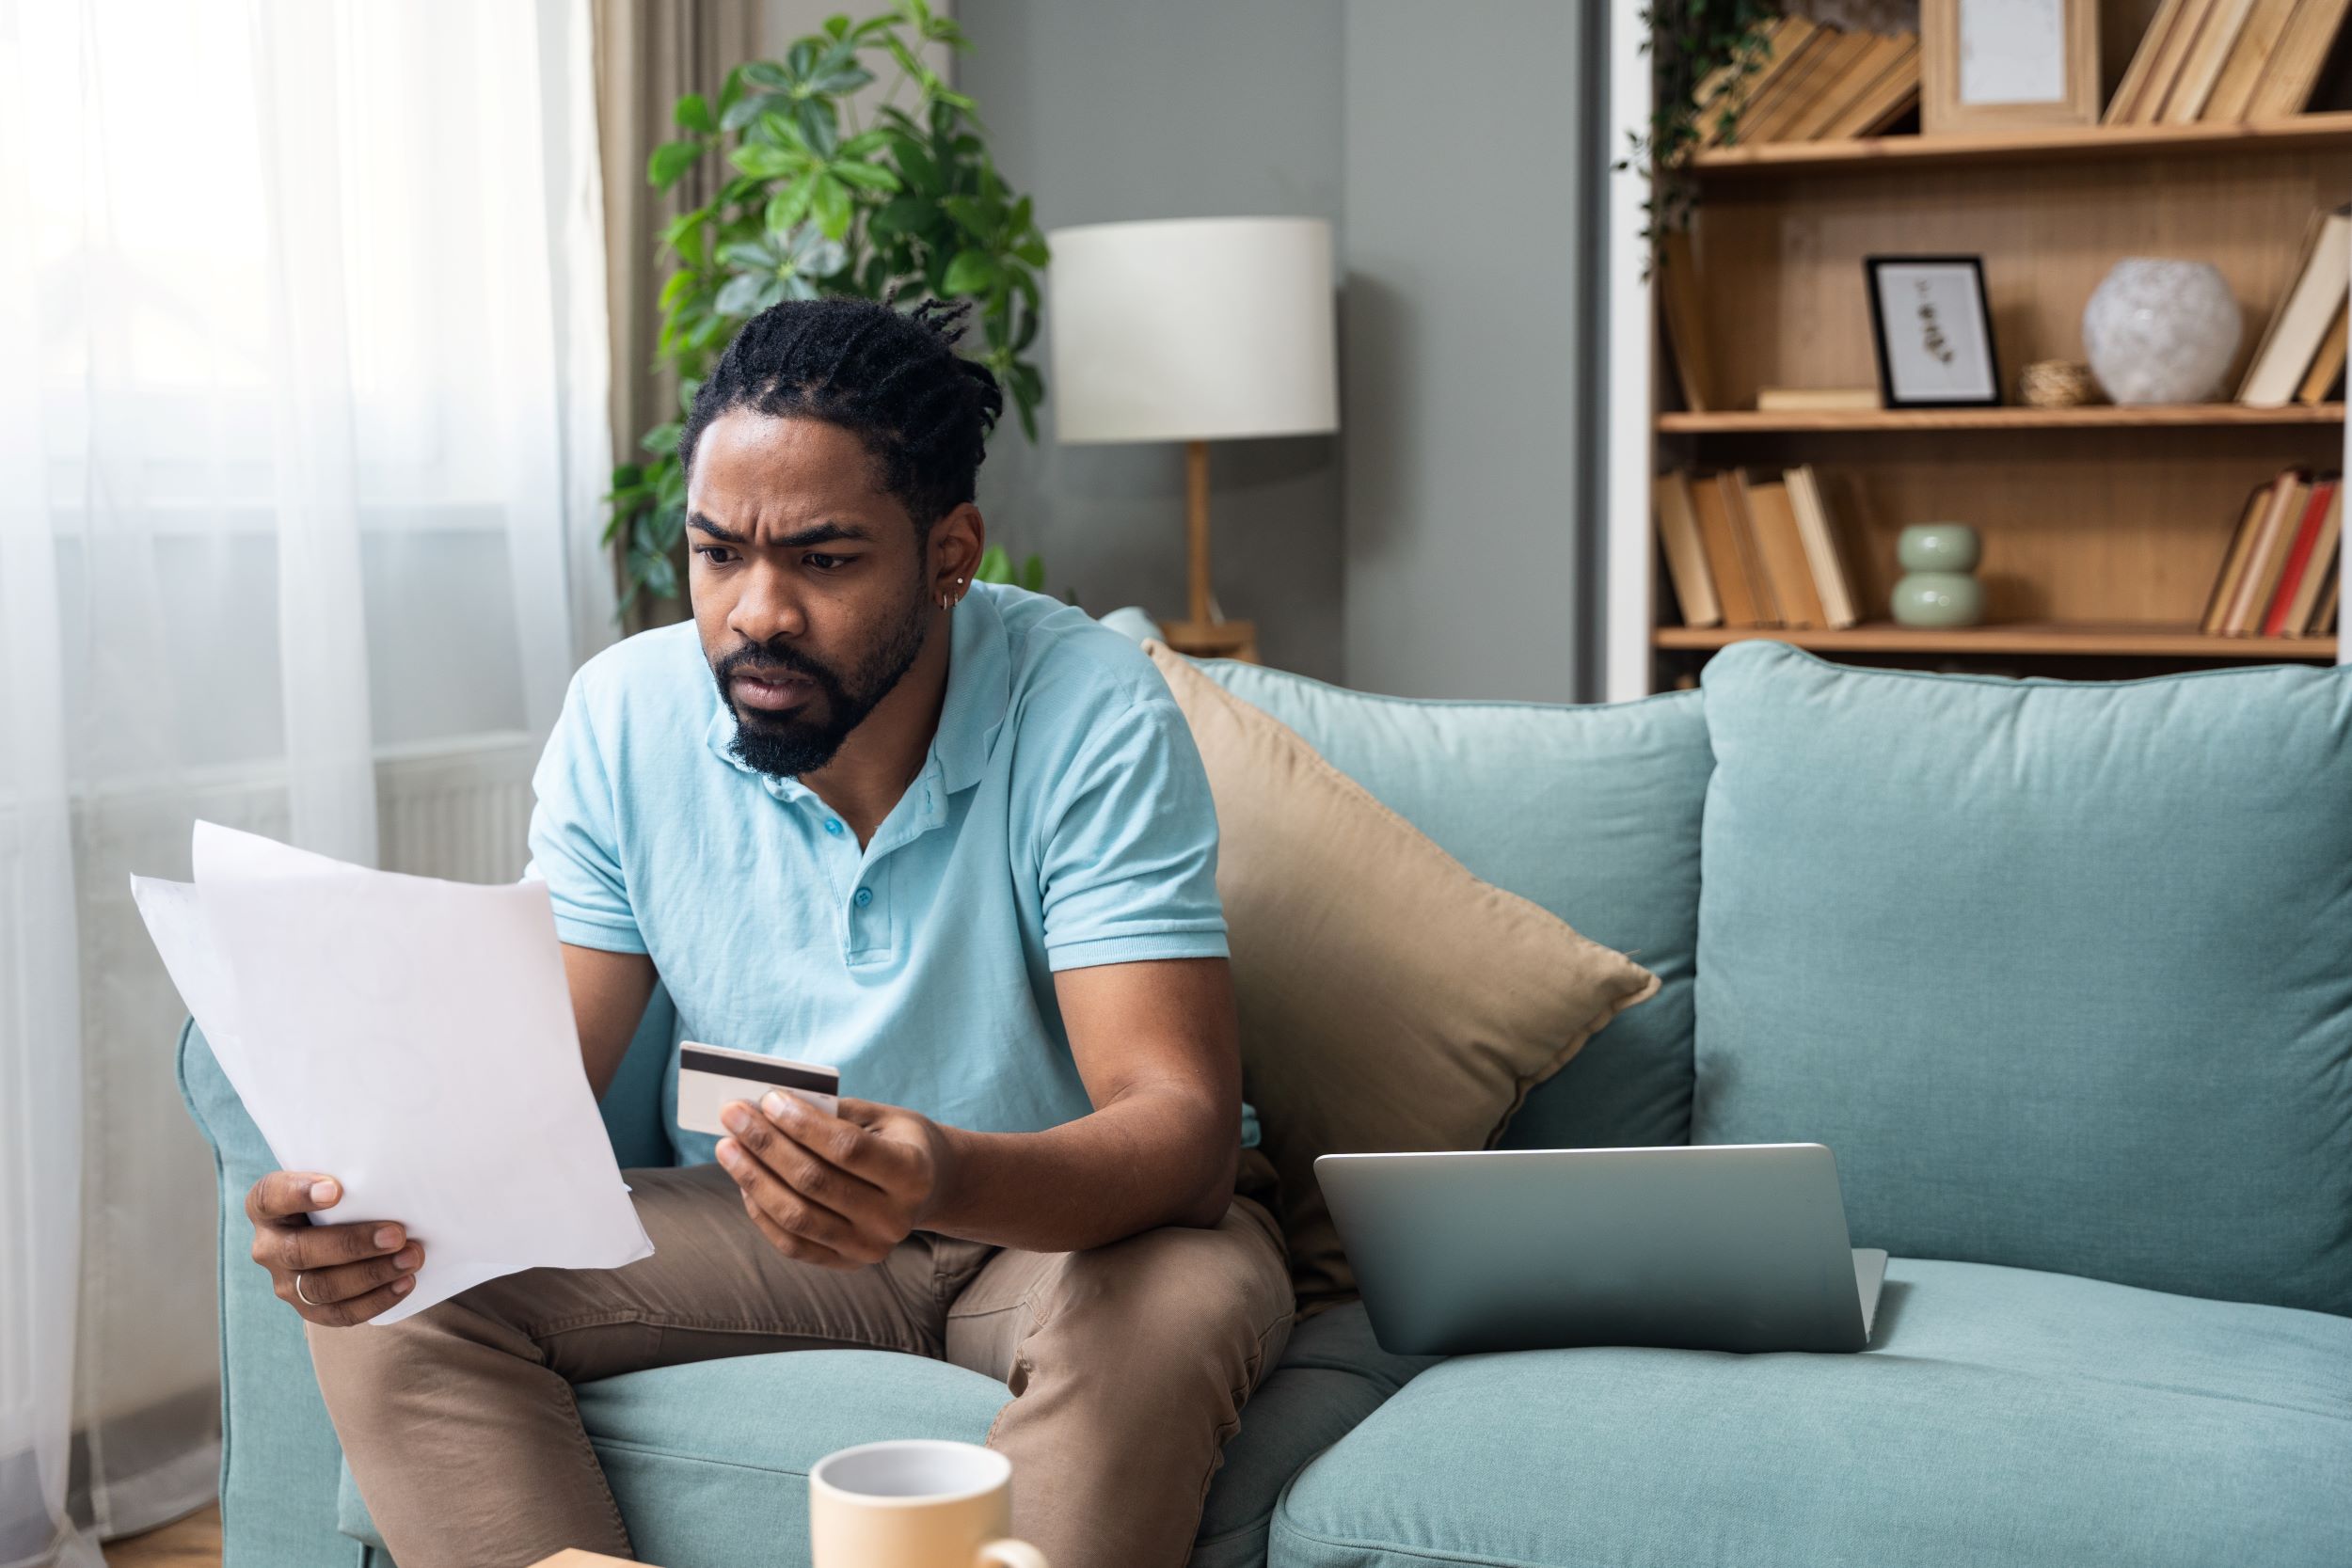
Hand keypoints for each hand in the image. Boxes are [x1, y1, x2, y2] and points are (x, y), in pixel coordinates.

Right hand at [244, 1171, 424, 1326]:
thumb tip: (397, 1165)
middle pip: (300, 1251)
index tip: (335, 1189)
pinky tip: (404, 1282)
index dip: (298, 1193)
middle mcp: (269, 1246)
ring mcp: (286, 1282)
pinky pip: (339, 1313)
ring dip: (371, 1274)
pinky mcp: (308, 1308)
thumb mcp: (335, 1177)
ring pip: (321, 1287)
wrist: (338, 1230)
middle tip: (397, 1234)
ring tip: (411, 1258)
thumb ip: (349, 1172)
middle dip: (352, 1244)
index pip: (270, 1197)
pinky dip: (375, 1300)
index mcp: (266, 1207)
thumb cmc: (342, 1195)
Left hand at [715, 1095, 952, 1269]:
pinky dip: (761, 1211)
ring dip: (753, 1178)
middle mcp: (895, 1218)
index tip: (767, 1098)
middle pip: (814, 1182)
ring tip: (728, 1147)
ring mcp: (871, 1247)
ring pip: (796, 1216)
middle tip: (733, 1115)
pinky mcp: (848, 1263)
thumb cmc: (898, 1139)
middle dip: (766, 1144)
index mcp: (913, 1173)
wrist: (931, 1187)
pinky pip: (792, 1242)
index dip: (803, 1124)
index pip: (846, 1149)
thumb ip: (833, 1113)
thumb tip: (768, 1108)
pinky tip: (745, 1180)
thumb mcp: (881, 1116)